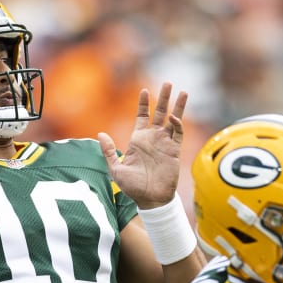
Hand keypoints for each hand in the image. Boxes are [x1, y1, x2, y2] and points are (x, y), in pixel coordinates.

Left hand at [98, 82, 186, 209]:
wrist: (149, 199)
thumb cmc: (132, 186)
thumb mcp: (115, 168)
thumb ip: (108, 151)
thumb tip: (100, 134)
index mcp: (138, 140)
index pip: (142, 116)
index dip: (143, 104)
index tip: (144, 90)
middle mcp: (153, 139)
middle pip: (160, 113)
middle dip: (164, 98)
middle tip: (169, 83)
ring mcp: (165, 144)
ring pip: (173, 120)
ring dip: (177, 106)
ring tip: (182, 91)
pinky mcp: (174, 152)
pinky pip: (178, 134)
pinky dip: (178, 125)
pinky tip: (175, 117)